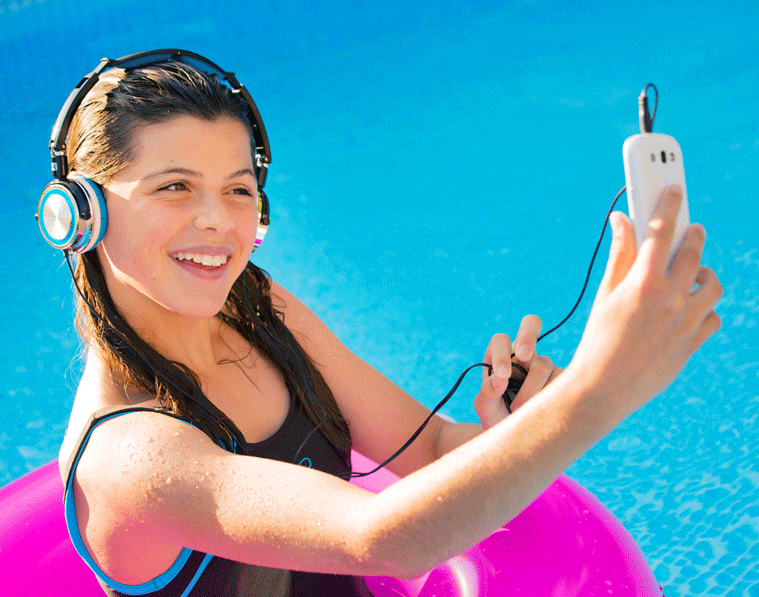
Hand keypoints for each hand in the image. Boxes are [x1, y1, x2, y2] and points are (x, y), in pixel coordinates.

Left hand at [474, 315, 562, 429]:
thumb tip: (499, 380)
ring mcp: (544, 365)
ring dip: (530, 388)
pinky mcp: (562, 379)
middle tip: (523, 355)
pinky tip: (542, 409)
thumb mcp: (486, 408)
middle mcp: (523, 355)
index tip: (503, 377)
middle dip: (527, 335)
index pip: (500, 341)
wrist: (518, 437)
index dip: (501, 354)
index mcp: (500, 355)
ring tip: (519, 410)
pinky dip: (550, 395)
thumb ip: (487, 392)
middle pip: (530, 324)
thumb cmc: (498, 417)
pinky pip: (561, 380)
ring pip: (542, 364)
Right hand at [568, 186, 721, 419]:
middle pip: (693, 251)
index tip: (674, 189)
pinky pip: (712, 316)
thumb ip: (619, 255)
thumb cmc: (598, 339)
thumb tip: (622, 221)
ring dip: (703, 273)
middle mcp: (671, 299)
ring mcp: (686, 322)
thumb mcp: (605, 293)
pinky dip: (704, 309)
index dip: (669, 204)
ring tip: (691, 274)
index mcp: (644, 282)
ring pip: (712, 285)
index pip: (661, 230)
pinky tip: (689, 308)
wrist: (604, 388)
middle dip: (693, 234)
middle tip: (691, 229)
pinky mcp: (694, 343)